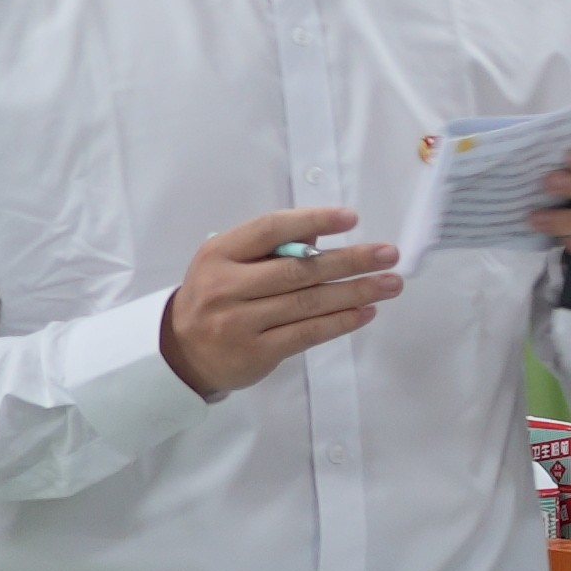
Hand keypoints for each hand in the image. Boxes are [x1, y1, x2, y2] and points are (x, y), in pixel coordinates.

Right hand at [163, 209, 400, 397]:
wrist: (180, 351)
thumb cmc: (217, 296)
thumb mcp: (229, 263)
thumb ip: (271, 248)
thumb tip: (323, 234)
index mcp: (219, 253)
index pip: (270, 229)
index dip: (313, 220)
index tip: (352, 218)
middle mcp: (226, 286)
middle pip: (299, 269)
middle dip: (351, 260)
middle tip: (389, 255)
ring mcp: (238, 322)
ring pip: (308, 303)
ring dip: (357, 292)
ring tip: (390, 284)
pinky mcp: (255, 352)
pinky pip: (307, 333)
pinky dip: (341, 321)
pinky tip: (366, 311)